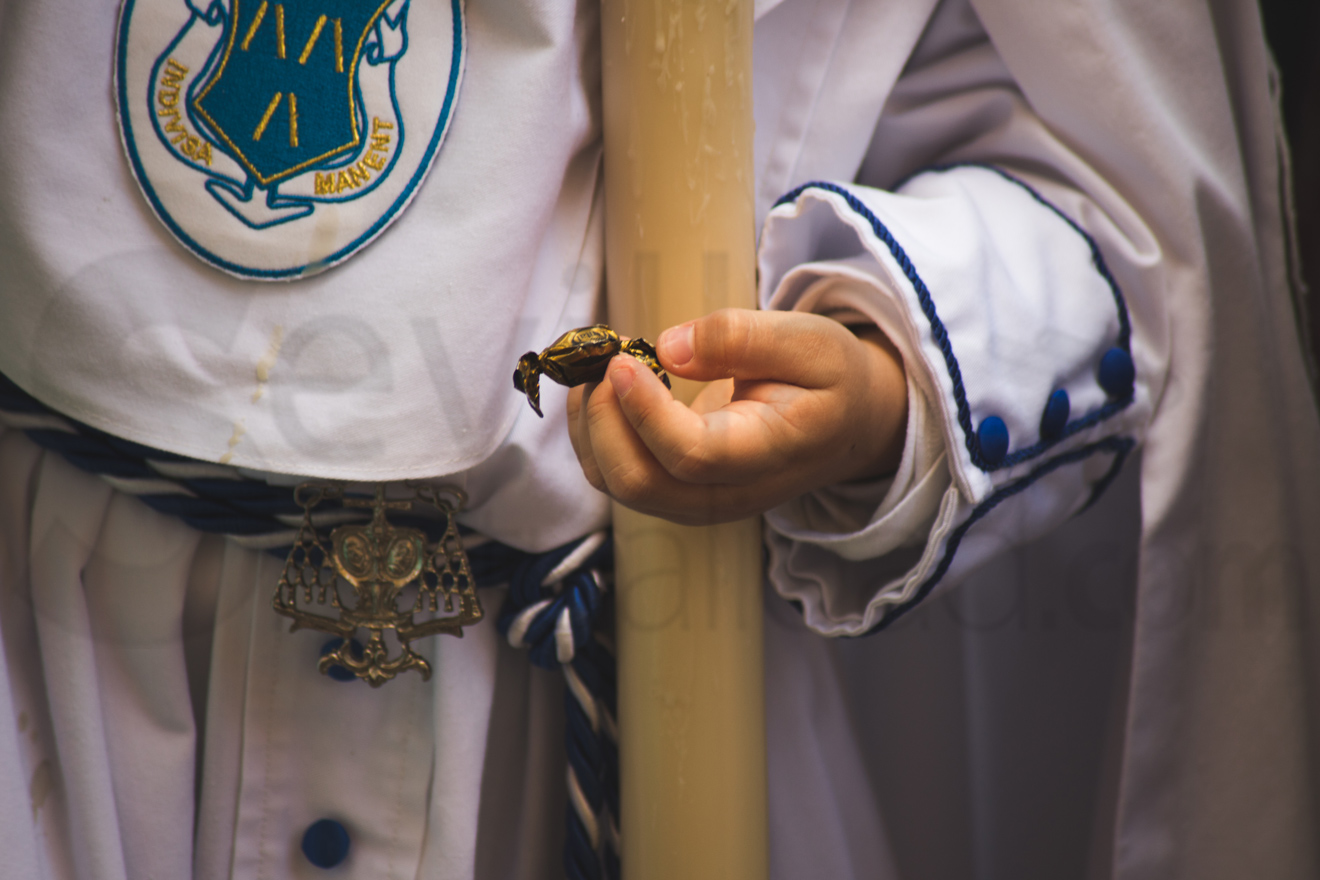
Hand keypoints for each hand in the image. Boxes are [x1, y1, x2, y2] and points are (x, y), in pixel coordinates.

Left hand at [566, 308, 907, 524]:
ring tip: (601, 368)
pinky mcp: (673, 492)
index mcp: (767, 455)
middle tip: (608, 360)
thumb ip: (741, 338)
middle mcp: (726, 493)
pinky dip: (594, 433)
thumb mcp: (809, 340)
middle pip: (640, 483)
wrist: (843, 426)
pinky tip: (605, 390)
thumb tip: (667, 347)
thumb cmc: (828, 379)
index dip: (645, 410)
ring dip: (592, 426)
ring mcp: (695, 501)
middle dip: (605, 419)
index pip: (691, 454)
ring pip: (616, 484)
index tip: (623, 360)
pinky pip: (613, 476)